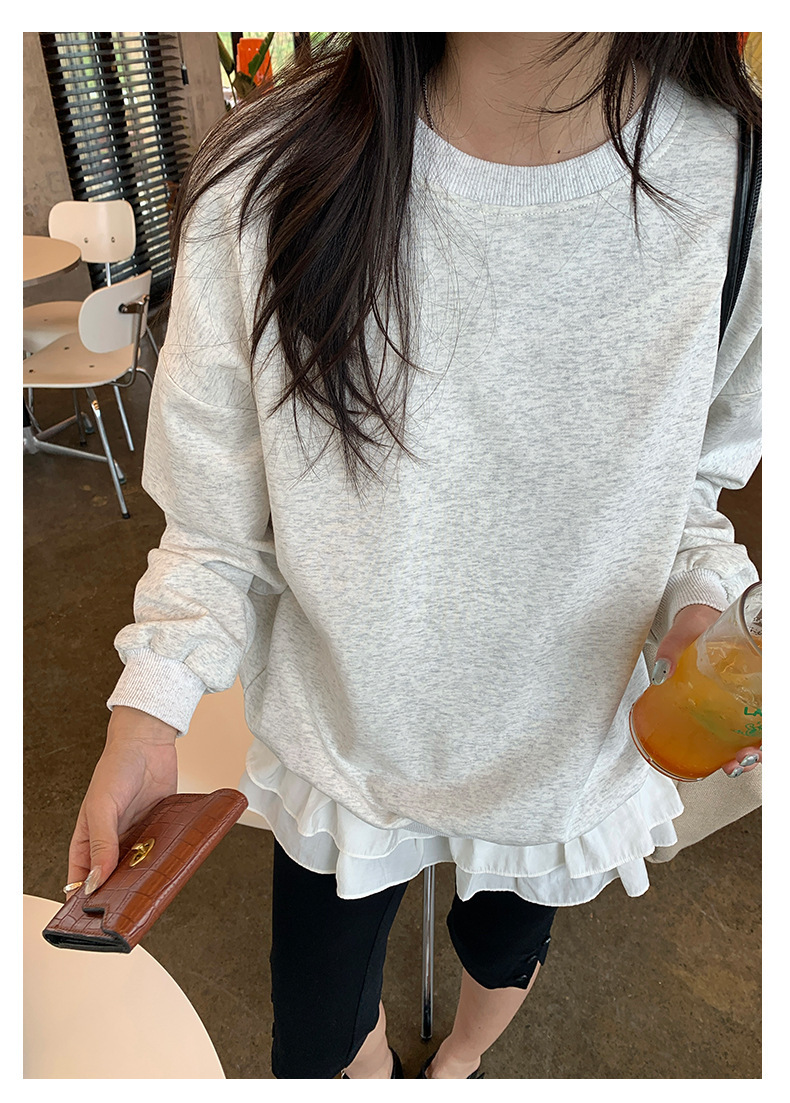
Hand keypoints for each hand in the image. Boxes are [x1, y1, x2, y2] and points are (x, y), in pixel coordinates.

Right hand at [66, 706, 178, 898]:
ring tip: (152, 895)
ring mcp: (137, 836)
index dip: (86, 900)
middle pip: (113, 879)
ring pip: (139, 868)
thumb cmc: (116, 768)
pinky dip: (165, 861)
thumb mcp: (102, 807)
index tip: (94, 920)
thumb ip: (101, 844)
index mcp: (88, 840)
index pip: (82, 879)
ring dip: (145, 879)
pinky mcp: (160, 828)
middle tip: (129, 913)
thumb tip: (96, 881)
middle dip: (120, 895)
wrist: (149, 742)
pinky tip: (171, 871)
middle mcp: (112, 842)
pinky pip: (161, 851)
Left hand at [653, 604, 761, 778]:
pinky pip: (730, 729)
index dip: (767, 725)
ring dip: (746, 753)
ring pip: (752, 731)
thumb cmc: (698, 620)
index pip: (769, 699)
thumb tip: (662, 672)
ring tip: (731, 766)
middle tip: (744, 758)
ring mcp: (740, 696)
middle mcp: (754, 684)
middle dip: (759, 747)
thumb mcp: (688, 628)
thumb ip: (674, 646)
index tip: (761, 740)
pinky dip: (727, 747)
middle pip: (764, 721)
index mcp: (756, 662)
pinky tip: (719, 760)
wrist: (690, 615)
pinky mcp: (722, 703)